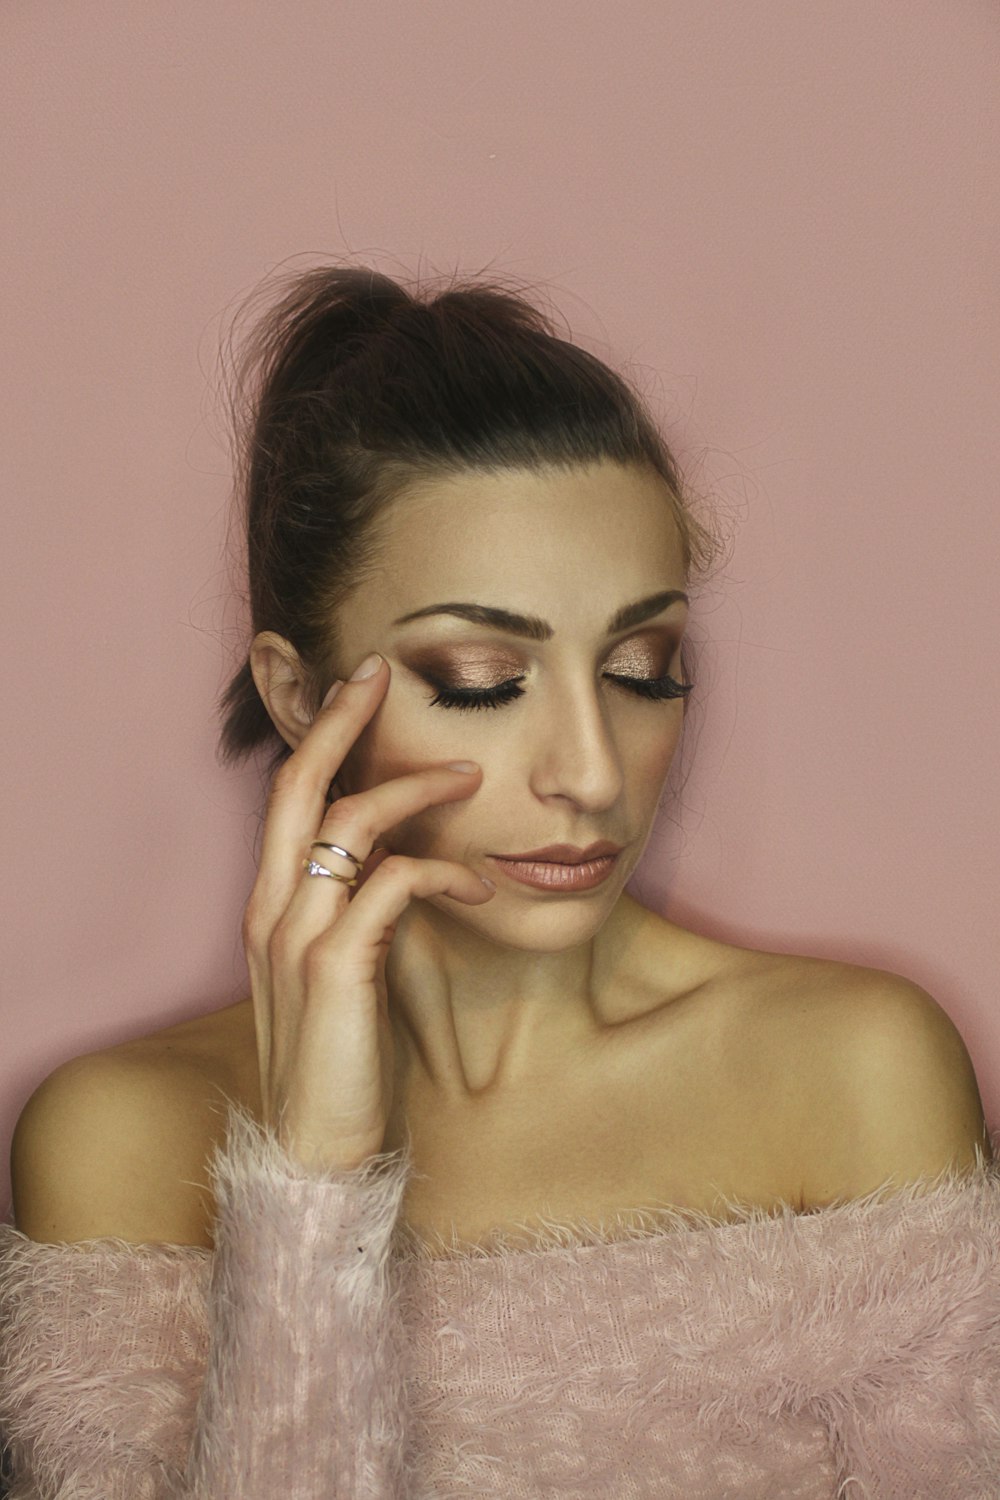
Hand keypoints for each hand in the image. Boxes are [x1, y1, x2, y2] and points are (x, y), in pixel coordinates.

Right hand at [241, 652, 493, 1171]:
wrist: (318, 1155)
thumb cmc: (344, 1061)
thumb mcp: (346, 971)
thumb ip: (359, 910)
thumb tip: (405, 858)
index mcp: (271, 907)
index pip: (287, 799)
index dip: (318, 738)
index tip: (358, 691)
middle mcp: (271, 910)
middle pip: (297, 786)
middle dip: (337, 720)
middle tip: (380, 671)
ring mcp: (297, 938)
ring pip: (347, 823)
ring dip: (411, 788)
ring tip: (468, 777)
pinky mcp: (334, 970)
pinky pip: (390, 885)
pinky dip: (437, 869)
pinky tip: (475, 882)